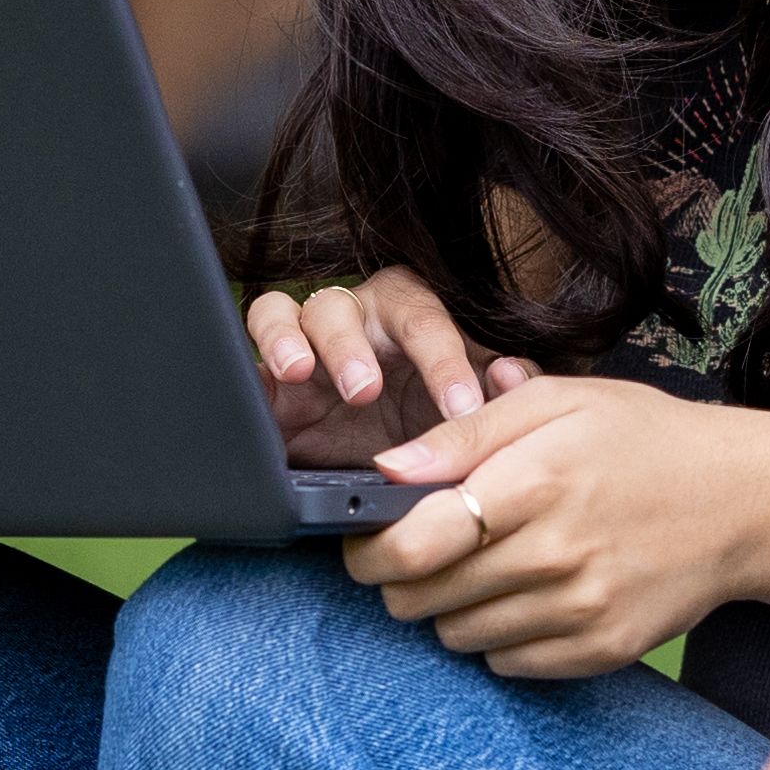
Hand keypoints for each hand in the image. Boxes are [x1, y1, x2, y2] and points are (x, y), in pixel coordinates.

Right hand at [248, 269, 527, 469]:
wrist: (372, 467)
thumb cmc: (422, 421)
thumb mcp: (462, 411)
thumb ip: (497, 393)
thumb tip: (512, 377)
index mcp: (411, 317)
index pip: (428, 322)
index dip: (446, 362)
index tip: (460, 407)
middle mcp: (361, 317)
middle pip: (353, 303)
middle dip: (360, 344)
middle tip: (365, 390)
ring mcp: (311, 337)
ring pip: (301, 307)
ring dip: (302, 338)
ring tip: (304, 374)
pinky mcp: (270, 369)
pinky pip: (258, 329)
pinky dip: (266, 344)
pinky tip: (278, 376)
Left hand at [340, 371, 769, 675]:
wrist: (744, 501)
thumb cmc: (642, 440)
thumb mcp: (558, 402)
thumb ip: (463, 434)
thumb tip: (384, 471)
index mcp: (536, 481)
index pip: (413, 544)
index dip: (369, 549)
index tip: (364, 541)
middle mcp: (556, 553)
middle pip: (423, 597)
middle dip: (402, 578)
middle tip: (424, 551)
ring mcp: (581, 609)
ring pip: (457, 634)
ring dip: (450, 607)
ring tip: (486, 566)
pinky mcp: (601, 649)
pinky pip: (506, 662)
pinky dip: (498, 636)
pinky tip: (527, 596)